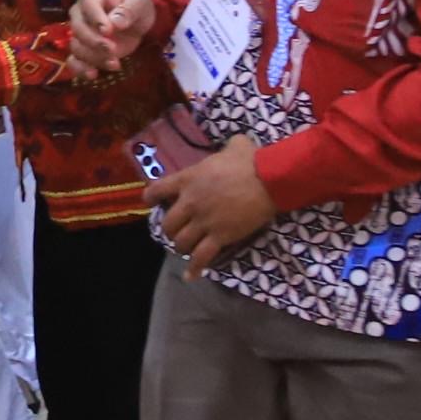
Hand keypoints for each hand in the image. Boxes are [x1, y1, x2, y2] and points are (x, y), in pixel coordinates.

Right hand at [66, 0, 161, 79]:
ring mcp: (78, 32)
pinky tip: (93, 75)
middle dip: (94, 42)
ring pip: (76, 46)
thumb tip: (115, 23)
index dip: (96, 18)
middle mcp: (79, 11)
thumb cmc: (136, 7)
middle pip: (78, 28)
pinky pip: (73, 60)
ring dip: (93, 58)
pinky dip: (80, 69)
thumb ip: (129, 11)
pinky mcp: (82, 50)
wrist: (137, 22)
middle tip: (112, 50)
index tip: (108, 31)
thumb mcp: (140, 4)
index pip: (88, 4)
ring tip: (114, 63)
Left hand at [146, 140, 280, 271]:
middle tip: (178, 230)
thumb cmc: (252, 161)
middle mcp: (190, 202)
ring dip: (182, 247)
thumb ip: (228, 146)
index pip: (157, 191)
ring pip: (181, 242)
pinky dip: (195, 269)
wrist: (268, 180)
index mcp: (188, 179)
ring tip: (187, 248)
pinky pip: (202, 257)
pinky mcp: (219, 237)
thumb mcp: (235, 146)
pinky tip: (191, 276)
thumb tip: (236, 143)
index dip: (152, 198)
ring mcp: (204, 222)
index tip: (152, 202)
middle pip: (168, 224)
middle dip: (171, 229)